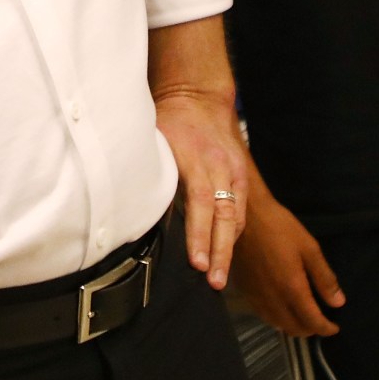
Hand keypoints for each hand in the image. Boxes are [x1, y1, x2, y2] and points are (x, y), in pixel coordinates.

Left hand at [154, 89, 250, 289]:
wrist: (199, 98)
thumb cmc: (171, 121)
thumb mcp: (155, 141)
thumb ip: (154, 175)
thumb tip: (138, 212)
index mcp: (196, 158)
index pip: (201, 202)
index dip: (199, 234)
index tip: (196, 262)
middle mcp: (220, 167)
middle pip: (224, 216)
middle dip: (220, 252)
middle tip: (214, 282)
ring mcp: (234, 172)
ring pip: (235, 217)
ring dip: (227, 249)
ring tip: (218, 279)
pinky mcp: (241, 176)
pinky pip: (239, 211)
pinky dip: (230, 234)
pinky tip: (221, 253)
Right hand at [233, 184, 343, 336]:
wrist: (243, 216)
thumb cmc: (279, 227)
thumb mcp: (309, 248)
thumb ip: (324, 278)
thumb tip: (338, 303)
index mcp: (291, 288)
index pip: (312, 321)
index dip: (326, 328)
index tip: (334, 328)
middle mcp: (272, 299)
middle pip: (293, 329)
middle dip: (310, 330)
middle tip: (320, 322)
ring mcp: (255, 297)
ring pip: (277, 324)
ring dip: (293, 326)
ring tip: (303, 317)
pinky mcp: (244, 291)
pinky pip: (263, 315)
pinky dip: (277, 319)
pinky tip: (282, 308)